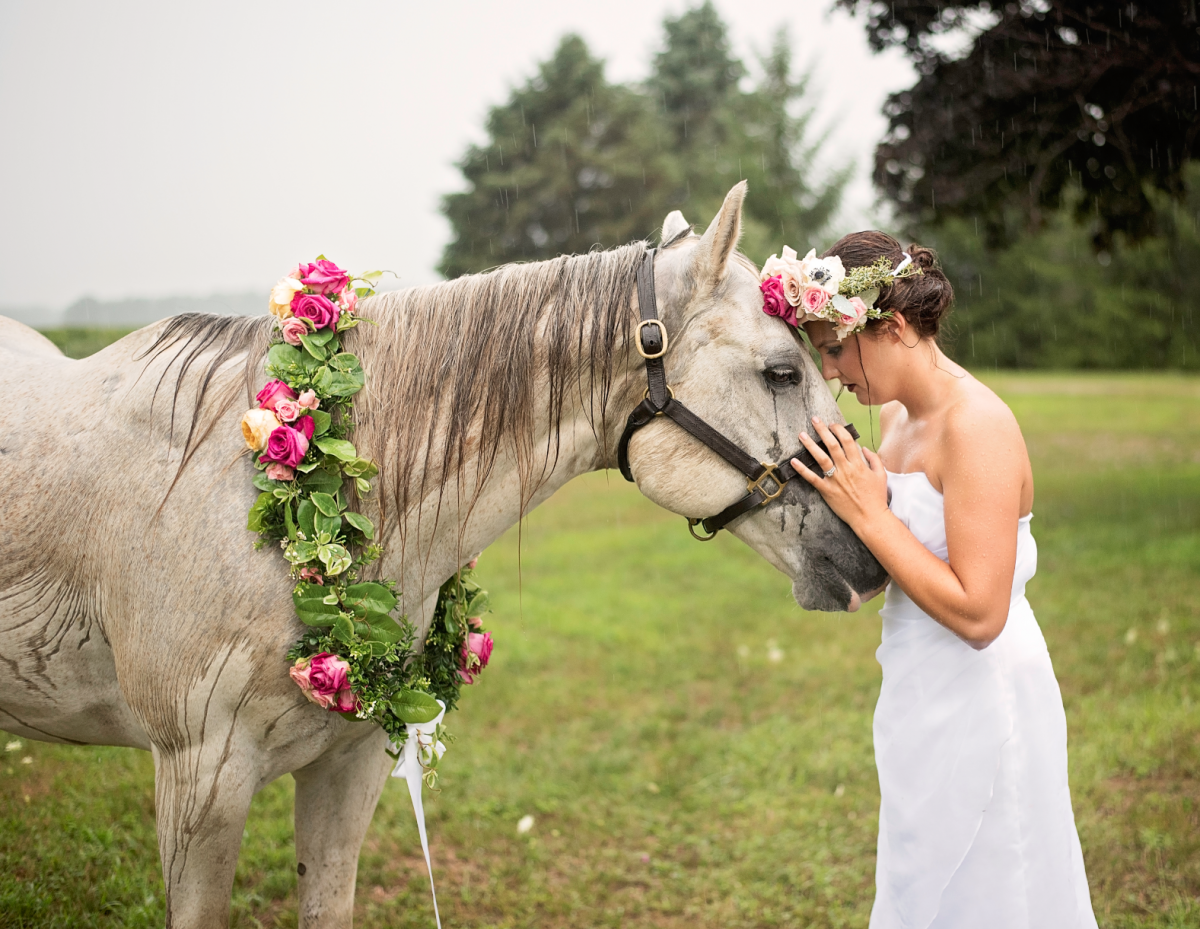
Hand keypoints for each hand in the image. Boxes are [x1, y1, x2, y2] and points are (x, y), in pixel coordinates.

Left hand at [792, 416, 889, 530]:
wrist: (870, 518)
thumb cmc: (876, 497)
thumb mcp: (881, 475)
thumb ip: (874, 459)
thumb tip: (865, 448)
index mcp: (859, 464)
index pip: (847, 441)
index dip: (839, 430)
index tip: (833, 424)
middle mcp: (846, 469)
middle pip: (832, 445)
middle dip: (822, 430)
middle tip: (814, 420)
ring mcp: (835, 480)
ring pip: (821, 458)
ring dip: (810, 445)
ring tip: (801, 435)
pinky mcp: (827, 491)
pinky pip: (812, 478)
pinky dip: (802, 469)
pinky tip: (793, 461)